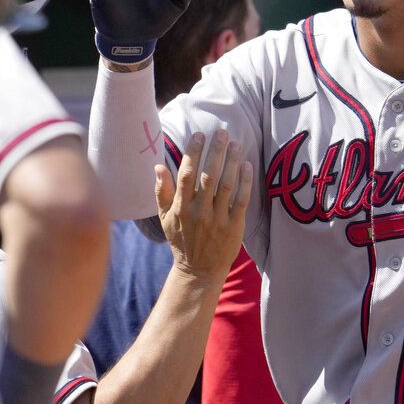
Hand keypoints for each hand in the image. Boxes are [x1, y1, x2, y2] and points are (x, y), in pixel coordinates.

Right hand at [154, 130, 250, 280]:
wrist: (199, 271)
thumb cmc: (181, 240)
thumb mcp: (165, 218)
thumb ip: (161, 192)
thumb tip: (157, 166)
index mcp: (181, 208)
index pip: (186, 175)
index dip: (192, 153)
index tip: (199, 135)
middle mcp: (199, 212)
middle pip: (208, 176)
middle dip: (215, 152)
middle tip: (221, 132)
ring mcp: (218, 219)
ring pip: (225, 185)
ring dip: (231, 162)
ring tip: (235, 143)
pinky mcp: (234, 227)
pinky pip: (241, 200)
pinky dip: (245, 182)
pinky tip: (246, 165)